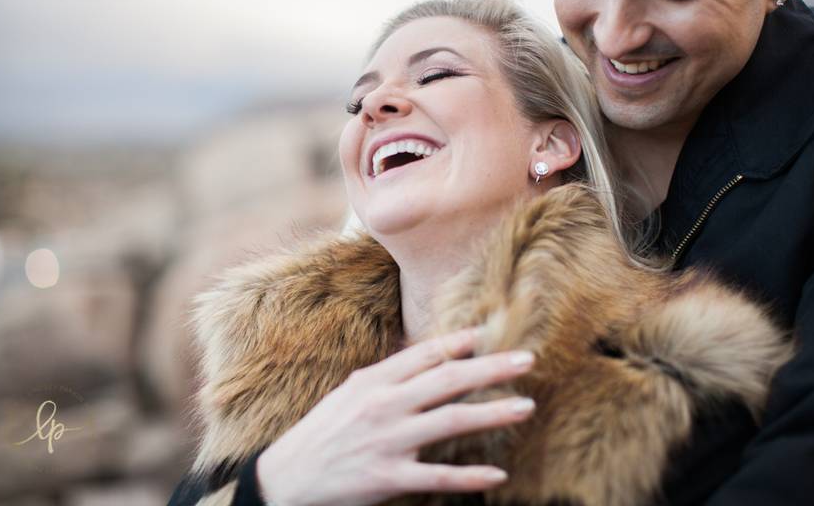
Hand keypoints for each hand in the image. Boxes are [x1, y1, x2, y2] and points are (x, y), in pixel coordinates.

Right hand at [255, 327, 535, 505]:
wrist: (285, 480)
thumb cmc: (323, 434)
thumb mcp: (350, 394)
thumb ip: (388, 375)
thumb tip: (427, 355)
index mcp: (373, 381)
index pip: (425, 354)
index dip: (461, 342)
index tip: (491, 332)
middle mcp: (383, 406)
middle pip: (448, 380)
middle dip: (491, 368)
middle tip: (527, 360)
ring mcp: (387, 441)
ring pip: (451, 421)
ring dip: (493, 413)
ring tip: (526, 406)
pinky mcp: (388, 478)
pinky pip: (438, 476)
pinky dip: (470, 476)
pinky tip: (498, 474)